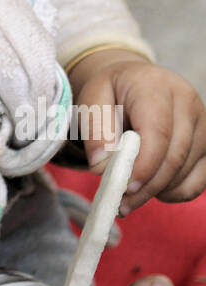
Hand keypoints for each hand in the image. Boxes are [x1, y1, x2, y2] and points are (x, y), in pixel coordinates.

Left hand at [65, 49, 205, 213]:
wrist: (133, 82)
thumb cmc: (111, 93)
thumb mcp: (91, 100)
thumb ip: (94, 129)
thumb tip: (101, 167)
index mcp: (155, 86)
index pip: (158, 132)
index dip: (144, 165)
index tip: (124, 187)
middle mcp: (187, 101)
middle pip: (174, 156)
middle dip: (147, 186)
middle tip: (120, 203)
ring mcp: (202, 123)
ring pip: (186, 172)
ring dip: (157, 191)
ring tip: (128, 196)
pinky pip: (198, 181)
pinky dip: (174, 192)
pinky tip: (152, 187)